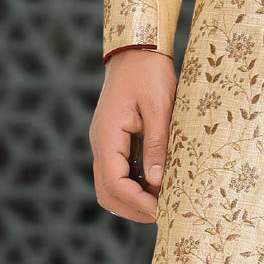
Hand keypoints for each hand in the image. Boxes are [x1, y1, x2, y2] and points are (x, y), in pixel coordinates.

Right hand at [90, 48, 176, 223]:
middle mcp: (100, 142)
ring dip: (133, 198)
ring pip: (110, 184)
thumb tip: (157, 182)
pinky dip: (134, 184)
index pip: (114, 182)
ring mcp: (105, 142)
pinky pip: (118, 171)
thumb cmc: (149, 73)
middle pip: (107, 191)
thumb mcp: (159, 107)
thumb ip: (156, 145)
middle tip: (163, 214)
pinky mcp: (114, 140)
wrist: (136, 50)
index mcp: (107, 135)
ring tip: (163, 202)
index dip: (137, 201)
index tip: (161, 210)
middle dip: (132, 208)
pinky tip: (157, 184)